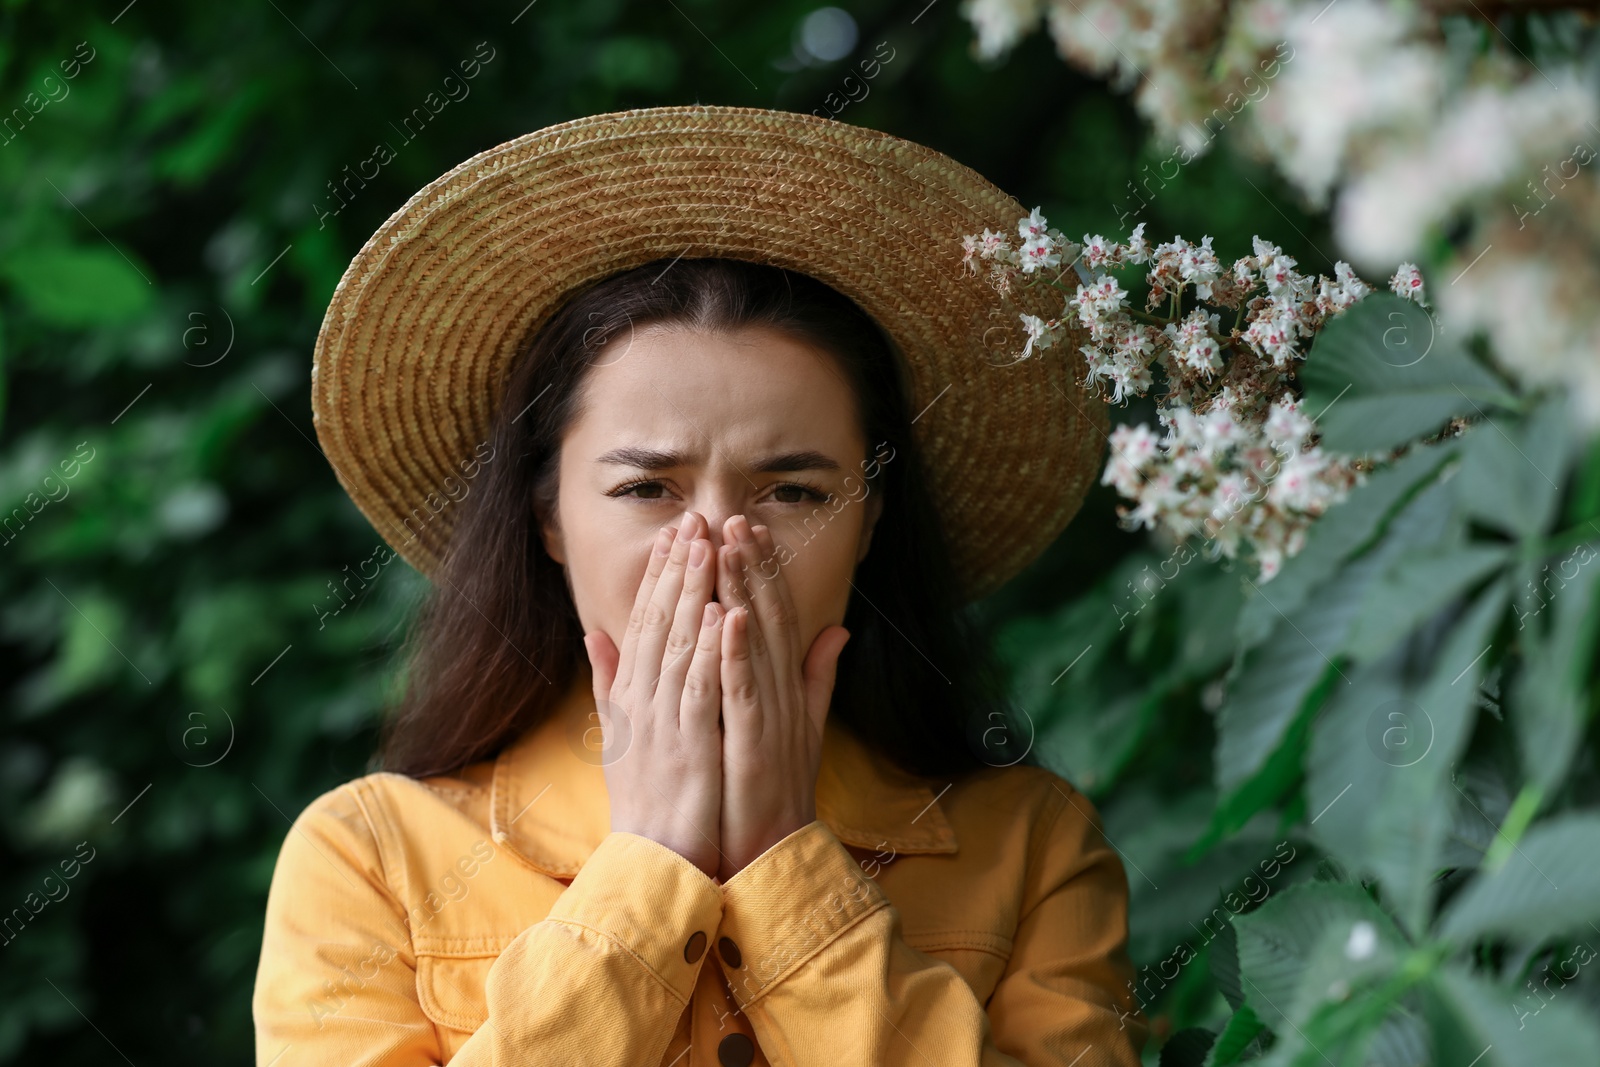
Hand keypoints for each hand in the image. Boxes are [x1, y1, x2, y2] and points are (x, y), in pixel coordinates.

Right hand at [583, 512, 725, 877]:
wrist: (652, 862)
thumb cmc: (644, 800)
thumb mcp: (620, 734)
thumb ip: (610, 682)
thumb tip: (594, 635)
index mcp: (631, 696)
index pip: (645, 622)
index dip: (660, 575)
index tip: (675, 531)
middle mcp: (641, 702)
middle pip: (658, 622)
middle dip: (676, 568)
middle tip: (693, 518)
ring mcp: (663, 723)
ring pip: (677, 645)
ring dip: (692, 593)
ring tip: (707, 546)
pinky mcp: (687, 748)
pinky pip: (698, 691)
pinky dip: (708, 653)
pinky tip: (720, 616)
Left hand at [715, 514, 850, 881]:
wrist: (770, 853)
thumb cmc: (774, 791)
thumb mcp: (798, 725)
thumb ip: (816, 676)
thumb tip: (837, 629)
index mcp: (785, 687)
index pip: (772, 617)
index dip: (760, 571)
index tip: (741, 528)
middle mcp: (783, 694)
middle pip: (766, 618)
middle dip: (750, 566)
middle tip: (732, 517)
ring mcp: (772, 717)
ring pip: (756, 643)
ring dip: (743, 592)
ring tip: (728, 547)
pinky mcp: (758, 744)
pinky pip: (745, 691)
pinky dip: (737, 654)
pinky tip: (728, 617)